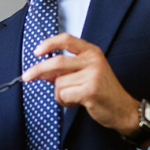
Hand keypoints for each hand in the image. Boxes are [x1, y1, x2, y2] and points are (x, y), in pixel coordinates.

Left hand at [23, 34, 139, 135]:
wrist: (123, 109)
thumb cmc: (103, 91)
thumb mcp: (86, 73)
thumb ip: (65, 69)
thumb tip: (40, 71)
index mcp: (91, 52)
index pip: (66, 39)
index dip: (48, 43)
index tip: (36, 51)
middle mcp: (93, 60)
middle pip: (57, 61)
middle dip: (38, 70)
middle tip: (26, 77)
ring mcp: (93, 74)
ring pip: (59, 82)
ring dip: (59, 94)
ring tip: (72, 98)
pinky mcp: (90, 90)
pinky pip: (63, 94)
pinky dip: (64, 101)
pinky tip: (75, 103)